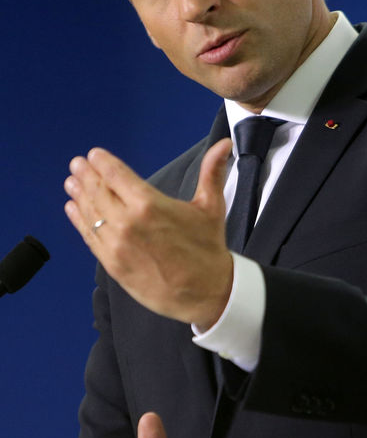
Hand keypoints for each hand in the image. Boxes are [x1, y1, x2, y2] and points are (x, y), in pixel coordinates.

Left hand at [64, 139, 232, 329]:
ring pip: (91, 214)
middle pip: (98, 191)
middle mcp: (128, 223)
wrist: (206, 292)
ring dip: (79, 195)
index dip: (103, 163)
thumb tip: (224, 144)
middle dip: (86, 175)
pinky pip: (90, 237)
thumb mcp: (211, 206)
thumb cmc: (208, 248)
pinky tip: (73, 209)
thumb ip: (212, 172)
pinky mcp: (113, 264)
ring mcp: (117, 245)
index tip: (95, 155)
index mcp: (149, 205)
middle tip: (77, 164)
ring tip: (71, 182)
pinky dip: (79, 221)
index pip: (116, 176)